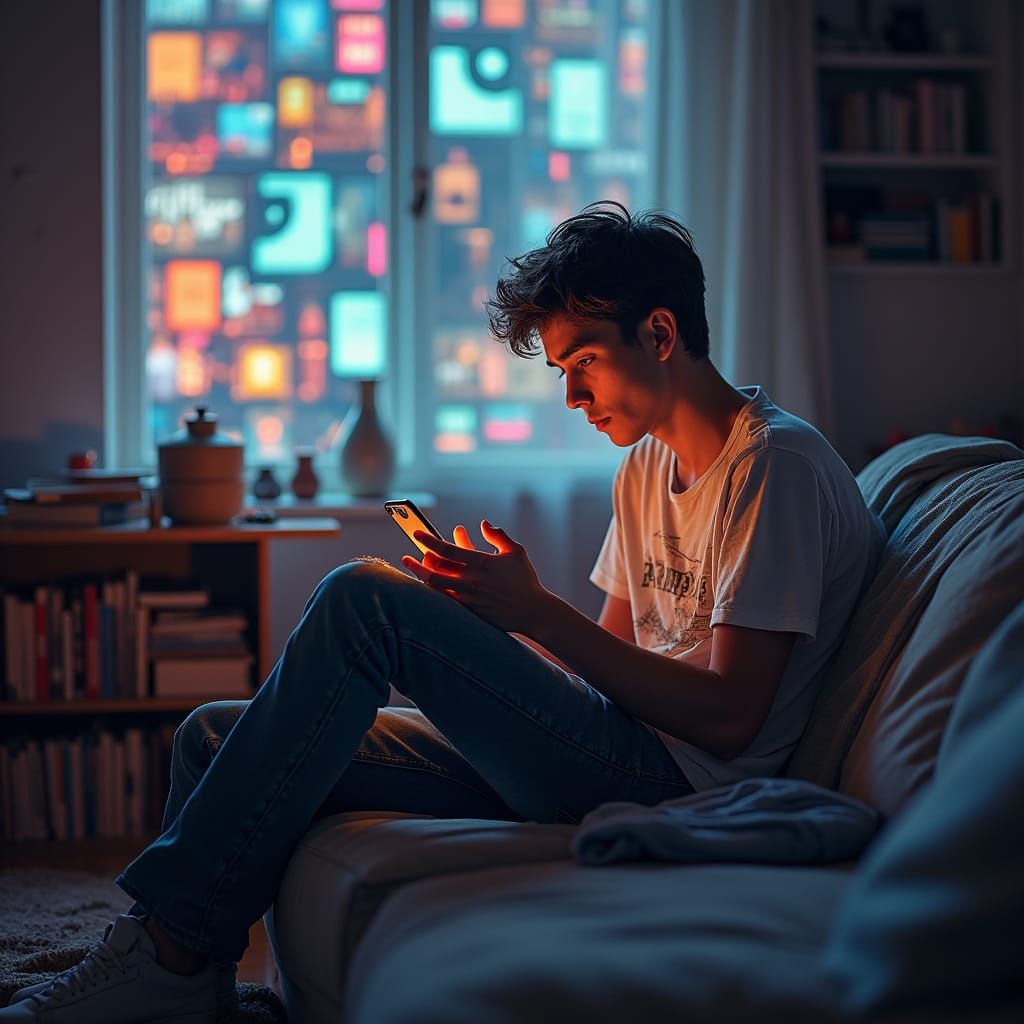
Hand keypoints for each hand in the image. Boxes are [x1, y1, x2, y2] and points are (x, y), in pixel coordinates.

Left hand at [401, 520, 548, 633]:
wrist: (532, 612)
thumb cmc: (524, 580)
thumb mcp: (515, 551)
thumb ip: (498, 536)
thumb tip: (483, 524)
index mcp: (482, 563)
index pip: (447, 550)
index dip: (429, 540)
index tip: (417, 533)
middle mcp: (471, 581)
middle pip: (435, 570)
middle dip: (418, 562)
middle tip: (407, 556)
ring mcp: (468, 598)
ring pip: (436, 588)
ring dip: (421, 577)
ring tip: (412, 569)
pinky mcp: (469, 612)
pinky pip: (445, 601)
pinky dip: (433, 593)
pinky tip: (427, 586)